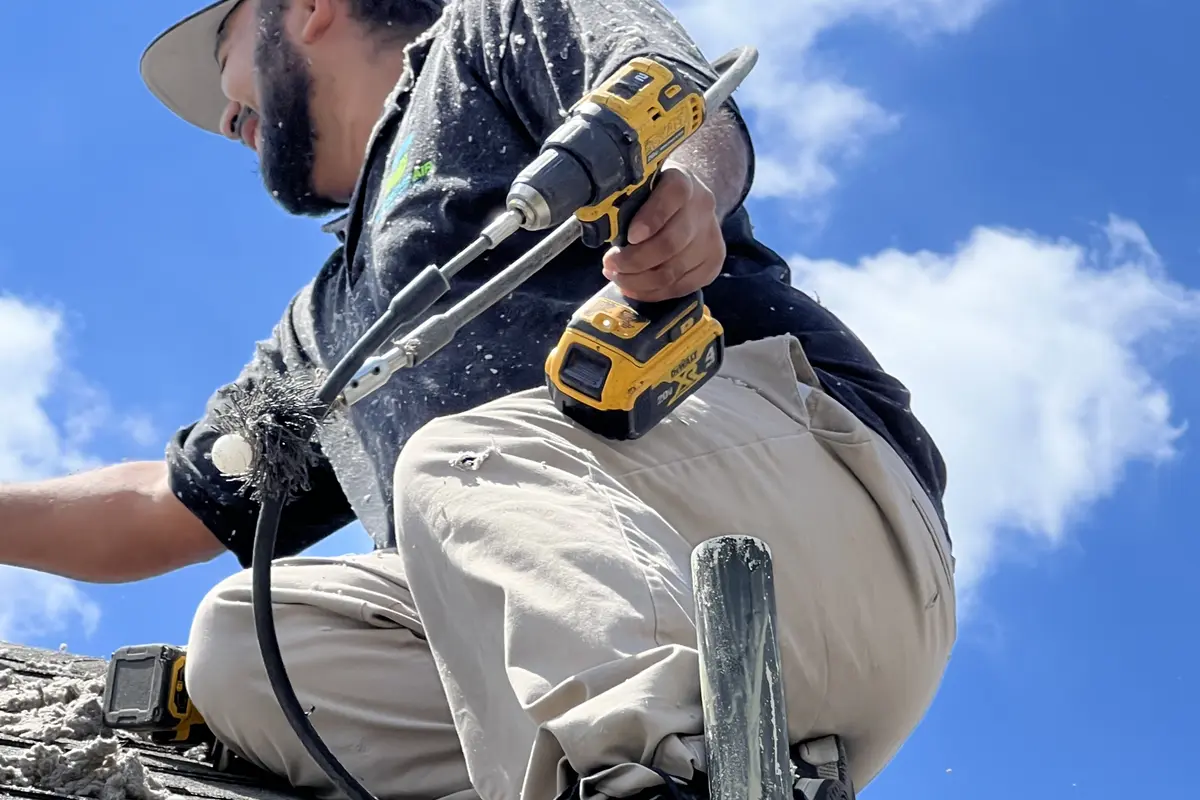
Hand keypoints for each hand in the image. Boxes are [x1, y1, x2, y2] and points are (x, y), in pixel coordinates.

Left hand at [601, 165, 725, 302]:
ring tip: (617, 277)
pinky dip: (654, 293)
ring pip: (674, 271)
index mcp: (682, 181)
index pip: (673, 196)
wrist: (691, 201)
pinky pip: (682, 287)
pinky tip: (634, 289)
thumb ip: (627, 201)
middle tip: (610, 265)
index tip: (629, 237)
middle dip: (634, 260)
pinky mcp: (714, 262)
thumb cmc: (654, 195)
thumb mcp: (642, 187)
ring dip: (639, 281)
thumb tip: (602, 228)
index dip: (651, 219)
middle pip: (670, 243)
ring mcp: (711, 237)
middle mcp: (702, 208)